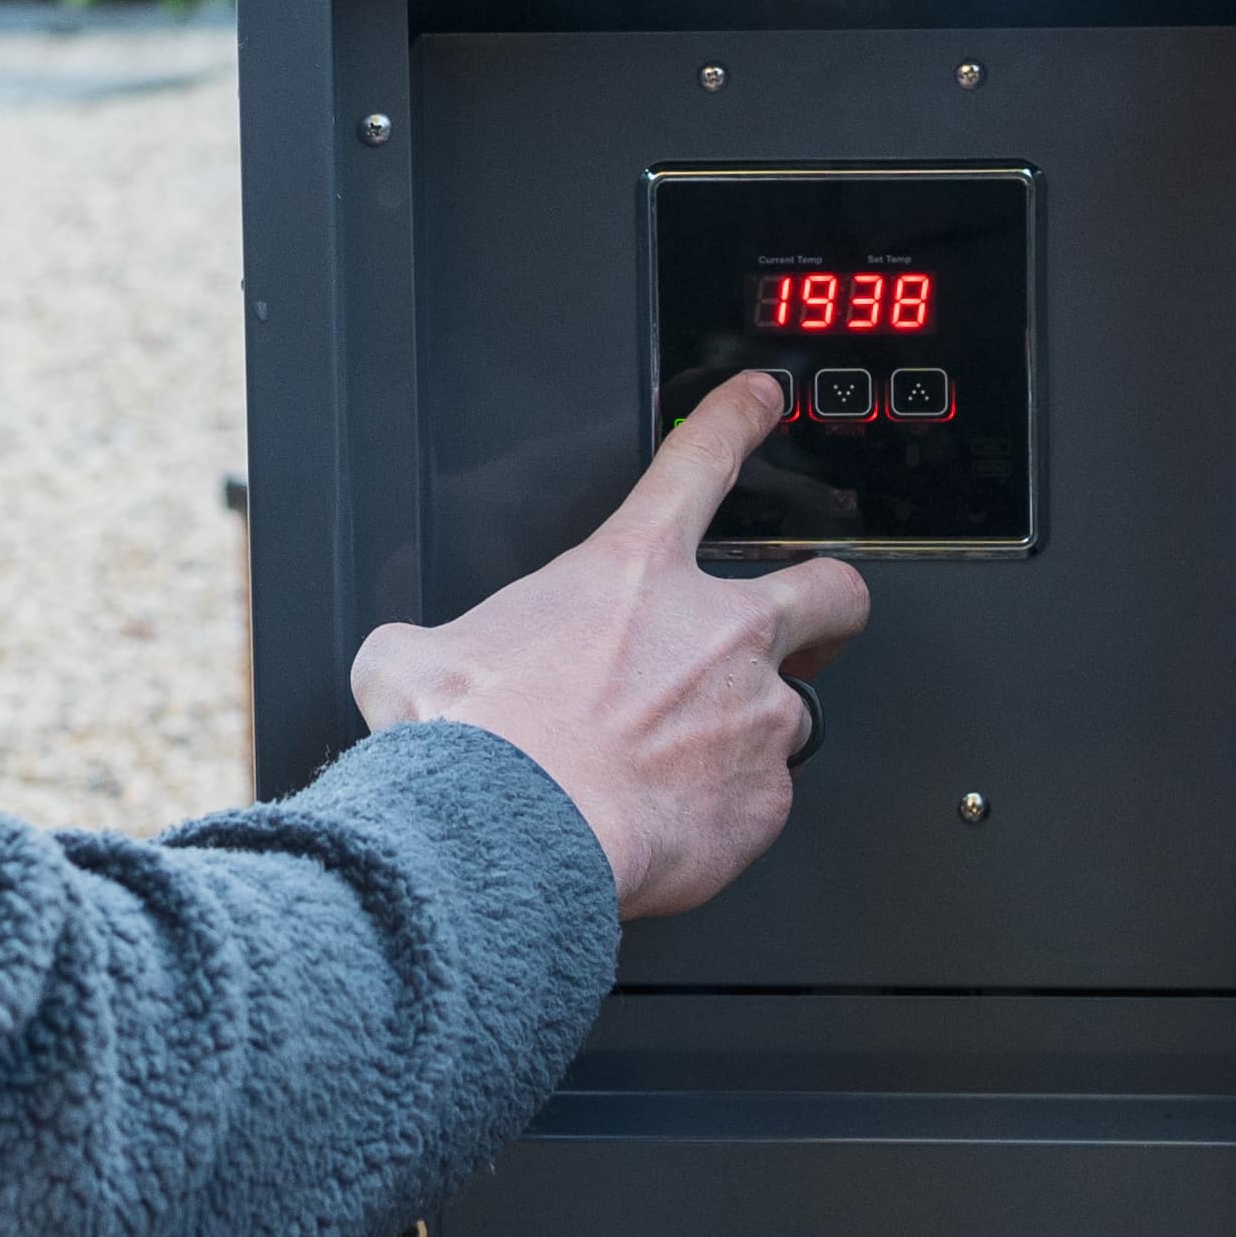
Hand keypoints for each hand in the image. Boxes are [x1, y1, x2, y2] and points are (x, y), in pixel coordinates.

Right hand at [346, 371, 867, 919]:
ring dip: (749, 735)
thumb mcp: (414, 659)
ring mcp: (753, 716)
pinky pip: (762, 802)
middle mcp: (715, 634)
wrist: (507, 835)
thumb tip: (406, 663)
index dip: (737, 419)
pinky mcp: (764, 800)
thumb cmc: (473, 742)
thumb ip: (433, 643)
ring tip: (687, 774)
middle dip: (828, 604)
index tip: (762, 401)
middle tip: (813, 628)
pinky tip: (675, 827)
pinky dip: (726, 814)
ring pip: (794, 714)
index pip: (700, 459)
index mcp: (630, 573)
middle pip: (829, 590)